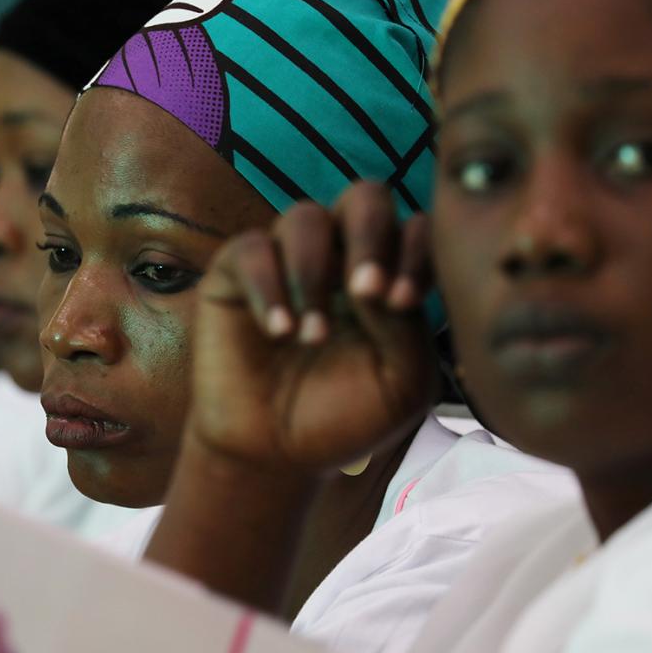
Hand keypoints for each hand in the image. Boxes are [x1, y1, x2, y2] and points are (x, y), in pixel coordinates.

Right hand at [189, 182, 439, 474]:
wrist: (277, 455)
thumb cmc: (345, 417)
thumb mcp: (401, 382)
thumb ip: (406, 326)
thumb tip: (376, 282)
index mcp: (390, 273)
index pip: (415, 230)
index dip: (415, 252)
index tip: (405, 301)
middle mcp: (341, 254)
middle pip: (365, 197)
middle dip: (370, 235)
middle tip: (366, 291)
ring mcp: (287, 259)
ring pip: (305, 218)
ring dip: (315, 274)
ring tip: (314, 336)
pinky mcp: (235, 273)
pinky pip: (251, 250)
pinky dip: (269, 288)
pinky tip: (280, 332)